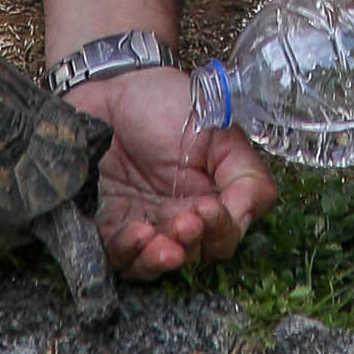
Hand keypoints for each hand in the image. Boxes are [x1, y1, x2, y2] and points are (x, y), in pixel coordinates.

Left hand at [89, 66, 272, 279]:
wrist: (110, 86)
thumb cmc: (165, 103)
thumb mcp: (216, 127)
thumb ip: (244, 173)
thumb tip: (248, 215)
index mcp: (207, 200)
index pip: (223, 235)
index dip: (219, 231)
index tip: (207, 209)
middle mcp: (175, 221)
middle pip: (188, 257)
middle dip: (187, 247)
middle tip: (182, 224)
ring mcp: (140, 226)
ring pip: (152, 267)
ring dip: (156, 260)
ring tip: (154, 239)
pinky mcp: (105, 226)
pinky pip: (115, 257)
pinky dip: (127, 253)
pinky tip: (134, 232)